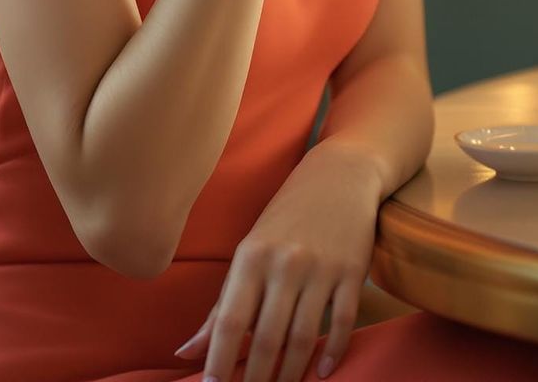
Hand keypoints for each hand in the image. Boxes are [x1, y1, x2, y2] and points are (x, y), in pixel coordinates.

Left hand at [171, 145, 381, 381]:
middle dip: (255, 380)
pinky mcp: (352, 272)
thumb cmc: (286, 217)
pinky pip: (342, 323)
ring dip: (290, 374)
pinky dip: (331, 353)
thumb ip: (221, 305)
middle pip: (266, 338)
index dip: (218, 361)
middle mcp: (285, 263)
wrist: (339, 175)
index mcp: (251, 257)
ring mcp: (321, 268)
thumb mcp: (249, 252)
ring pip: (303, 337)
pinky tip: (321, 373)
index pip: (229, 320)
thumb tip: (185, 353)